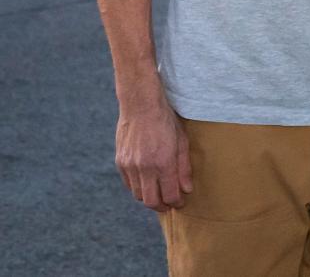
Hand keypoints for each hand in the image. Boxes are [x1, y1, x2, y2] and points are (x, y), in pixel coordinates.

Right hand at [114, 97, 191, 211]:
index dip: (176, 203)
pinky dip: (138, 188)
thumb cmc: (166, 121)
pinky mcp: (120, 162)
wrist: (141, 105)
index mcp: (163, 162)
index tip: (181, 202)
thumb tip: (187, 189)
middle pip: (151, 201)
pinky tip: (147, 183)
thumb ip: (184, 167)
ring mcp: (130, 166)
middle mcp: (145, 167)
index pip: (170, 195)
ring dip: (149, 198)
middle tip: (169, 205)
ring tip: (159, 194)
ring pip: (138, 195)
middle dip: (162, 207)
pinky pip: (129, 184)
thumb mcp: (182, 141)